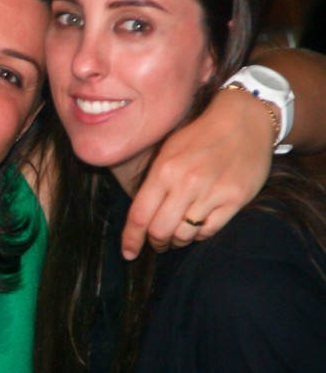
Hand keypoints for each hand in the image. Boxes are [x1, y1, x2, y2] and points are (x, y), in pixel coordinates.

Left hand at [122, 87, 272, 258]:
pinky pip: (209, 230)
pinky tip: (198, 224)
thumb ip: (153, 182)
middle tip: (158, 242)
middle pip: (160, 231)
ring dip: (177, 240)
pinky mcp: (235, 199)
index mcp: (164, 170)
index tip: (128, 253)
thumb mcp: (168, 150)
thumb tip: (140, 216)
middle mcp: (186, 183)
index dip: (131, 239)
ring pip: (184, 234)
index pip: (139, 215)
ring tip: (178, 235)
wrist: (245, 119)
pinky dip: (199, 233)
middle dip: (156, 242)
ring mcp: (212, 192)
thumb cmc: (200, 135)